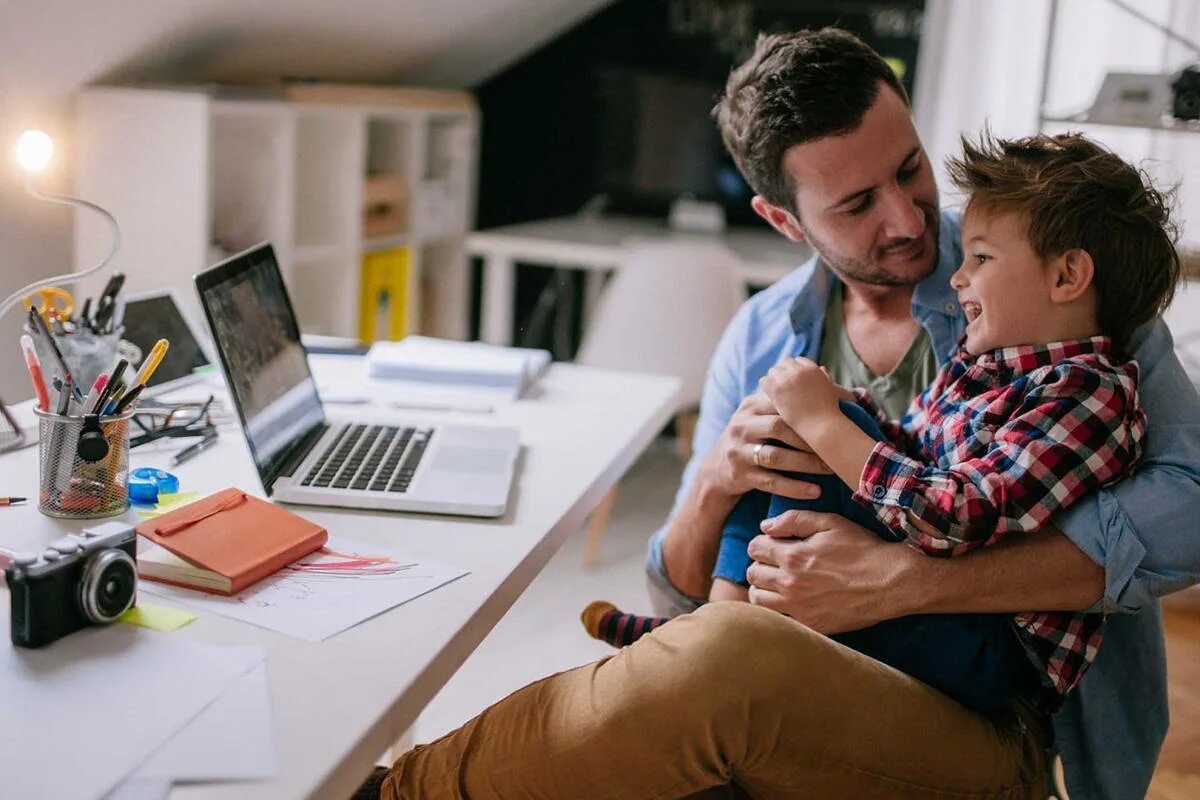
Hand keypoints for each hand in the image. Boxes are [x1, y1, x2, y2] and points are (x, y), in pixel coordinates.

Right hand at [699, 391, 831, 501]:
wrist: (716, 470)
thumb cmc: (751, 439)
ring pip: (775, 456)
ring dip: (806, 464)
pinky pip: (771, 482)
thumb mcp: (760, 416)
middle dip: (809, 438)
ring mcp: (738, 451)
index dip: (807, 410)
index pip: (780, 403)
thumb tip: (830, 377)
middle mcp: (741, 426)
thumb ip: (786, 402)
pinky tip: (815, 492)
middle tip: (835, 447)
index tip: (835, 418)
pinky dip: (794, 487)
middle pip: (779, 427)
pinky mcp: (740, 475)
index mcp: (750, 406)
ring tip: (830, 469)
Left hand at [744, 510, 917, 633]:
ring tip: (777, 582)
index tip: (772, 544)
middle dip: (760, 564)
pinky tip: (791, 601)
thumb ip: (794, 520)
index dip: (762, 543)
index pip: (755, 548)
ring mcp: (799, 608)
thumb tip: (765, 527)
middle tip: (775, 563)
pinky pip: (778, 619)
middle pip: (752, 574)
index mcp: (793, 556)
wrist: (891, 582)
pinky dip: (778, 609)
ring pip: (758, 599)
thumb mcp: (830, 523)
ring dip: (763, 588)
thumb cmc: (862, 548)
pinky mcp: (811, 626)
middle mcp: (790, 584)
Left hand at [758, 357, 846, 432]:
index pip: (798, 360)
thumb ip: (826, 377)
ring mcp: (787, 379)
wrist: (821, 425)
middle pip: (784, 362)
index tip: (792, 381)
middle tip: (781, 385)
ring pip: (773, 371)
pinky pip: (764, 381)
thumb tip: (822, 368)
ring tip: (775, 392)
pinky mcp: (777, 390)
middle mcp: (799, 370)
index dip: (794, 370)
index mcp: (813, 368)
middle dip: (783, 372)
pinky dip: (766, 387)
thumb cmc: (830, 412)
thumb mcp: (832, 390)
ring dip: (774, 380)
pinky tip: (770, 396)